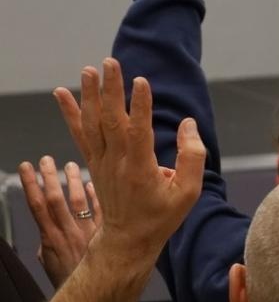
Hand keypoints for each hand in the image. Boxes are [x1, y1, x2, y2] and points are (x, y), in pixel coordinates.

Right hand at [17, 157, 99, 288]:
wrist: (95, 291)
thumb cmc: (68, 277)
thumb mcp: (49, 262)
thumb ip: (46, 243)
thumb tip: (46, 230)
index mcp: (51, 238)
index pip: (38, 205)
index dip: (31, 184)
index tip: (26, 166)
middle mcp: (69, 231)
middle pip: (56, 199)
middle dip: (50, 177)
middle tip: (46, 159)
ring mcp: (89, 231)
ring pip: (79, 201)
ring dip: (74, 181)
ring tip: (70, 165)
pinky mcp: (108, 232)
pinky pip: (102, 210)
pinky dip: (97, 195)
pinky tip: (93, 183)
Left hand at [52, 59, 205, 263]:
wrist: (128, 239)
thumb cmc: (161, 216)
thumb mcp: (188, 193)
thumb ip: (192, 157)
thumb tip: (188, 124)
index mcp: (140, 169)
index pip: (138, 131)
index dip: (140, 106)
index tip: (140, 81)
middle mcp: (116, 162)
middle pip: (110, 120)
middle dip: (110, 90)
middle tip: (110, 63)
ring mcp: (101, 162)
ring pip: (92, 123)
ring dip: (89, 95)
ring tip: (88, 70)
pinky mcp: (93, 162)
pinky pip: (79, 133)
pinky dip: (70, 112)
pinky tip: (62, 93)